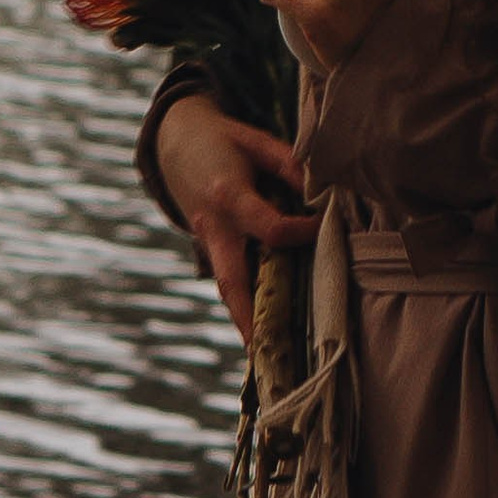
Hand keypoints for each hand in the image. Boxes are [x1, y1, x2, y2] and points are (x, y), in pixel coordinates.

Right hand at [155, 95, 319, 344]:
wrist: (173, 142)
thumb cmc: (224, 139)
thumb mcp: (257, 140)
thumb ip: (291, 165)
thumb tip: (322, 197)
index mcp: (228, 195)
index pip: (272, 229)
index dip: (303, 232)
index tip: (324, 227)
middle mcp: (214, 226)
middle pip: (232, 280)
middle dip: (249, 316)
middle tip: (266, 352)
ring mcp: (207, 240)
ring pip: (226, 287)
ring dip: (243, 321)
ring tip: (264, 358)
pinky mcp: (208, 246)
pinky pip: (226, 278)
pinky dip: (242, 303)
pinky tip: (260, 329)